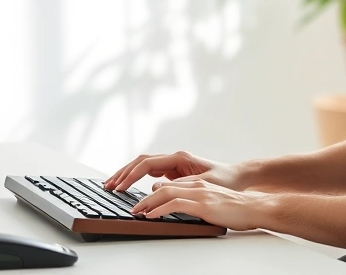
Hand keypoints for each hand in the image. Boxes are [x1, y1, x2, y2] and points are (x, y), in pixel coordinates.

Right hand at [104, 151, 247, 191]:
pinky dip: (137, 178)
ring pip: (144, 165)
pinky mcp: (175, 171)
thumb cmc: (224, 180)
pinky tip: (129, 185)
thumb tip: (156, 188)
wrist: (238, 178)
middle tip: (107, 185)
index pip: (147, 164)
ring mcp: (174, 164)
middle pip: (141, 162)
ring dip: (127, 174)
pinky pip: (150, 172)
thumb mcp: (203, 185)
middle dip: (123, 173)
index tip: (119, 187)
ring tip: (112, 185)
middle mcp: (175, 158)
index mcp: (180, 158)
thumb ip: (181, 185)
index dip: (131, 176)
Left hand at [131, 179, 273, 231]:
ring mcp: (199, 193)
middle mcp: (195, 185)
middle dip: (143, 194)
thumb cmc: (235, 208)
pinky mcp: (203, 204)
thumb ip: (193, 201)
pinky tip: (150, 215)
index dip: (149, 191)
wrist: (254, 208)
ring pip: (165, 193)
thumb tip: (175, 205)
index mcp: (196, 184)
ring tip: (135, 211)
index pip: (167, 183)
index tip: (138, 201)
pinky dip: (159, 209)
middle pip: (162, 185)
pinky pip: (175, 204)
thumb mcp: (210, 202)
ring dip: (147, 202)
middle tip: (131, 205)